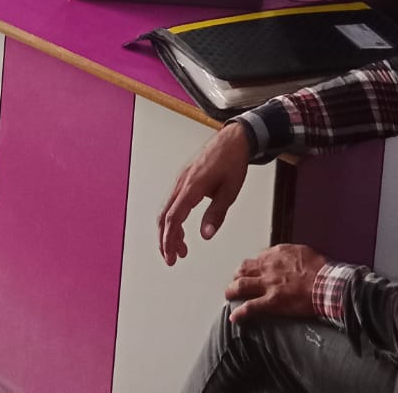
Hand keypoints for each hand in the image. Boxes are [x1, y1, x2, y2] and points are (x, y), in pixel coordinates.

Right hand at [159, 122, 249, 265]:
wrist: (233, 138)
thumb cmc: (233, 161)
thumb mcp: (230, 191)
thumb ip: (217, 213)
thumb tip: (205, 235)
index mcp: (193, 186)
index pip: (174, 218)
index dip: (169, 240)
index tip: (172, 258)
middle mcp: (182, 182)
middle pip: (164, 215)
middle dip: (165, 240)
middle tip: (172, 259)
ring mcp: (182, 179)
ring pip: (167, 209)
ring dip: (170, 231)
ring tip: (181, 248)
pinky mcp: (185, 178)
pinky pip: (173, 201)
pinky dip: (174, 218)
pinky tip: (183, 228)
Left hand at [225, 244, 326, 323]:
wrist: (327, 284)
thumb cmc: (320, 269)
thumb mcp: (303, 252)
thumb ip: (290, 254)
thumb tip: (286, 259)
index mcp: (277, 253)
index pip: (257, 258)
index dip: (253, 266)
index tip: (253, 271)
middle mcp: (269, 267)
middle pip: (243, 269)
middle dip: (237, 276)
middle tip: (236, 282)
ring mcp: (269, 285)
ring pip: (241, 286)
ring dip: (232, 291)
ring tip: (228, 295)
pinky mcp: (271, 302)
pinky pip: (250, 307)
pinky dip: (239, 313)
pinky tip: (234, 318)